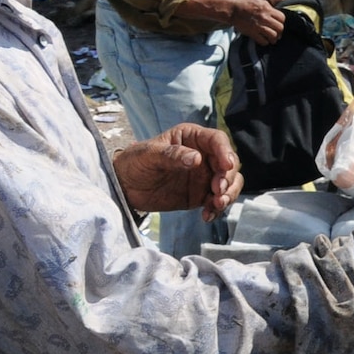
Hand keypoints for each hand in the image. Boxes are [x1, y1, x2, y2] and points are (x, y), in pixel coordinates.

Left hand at [115, 124, 242, 220]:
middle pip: (229, 164)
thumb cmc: (135, 162)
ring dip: (228, 194)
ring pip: (229, 183)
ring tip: (215, 205)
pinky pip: (217, 201)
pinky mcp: (200, 195)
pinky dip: (216, 209)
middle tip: (217, 191)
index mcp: (192, 138)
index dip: (225, 152)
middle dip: (228, 178)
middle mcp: (204, 155)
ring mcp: (204, 176)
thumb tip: (196, 159)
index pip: (217, 141)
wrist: (124, 187)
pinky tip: (206, 215)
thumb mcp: (149, 155)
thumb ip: (172, 155)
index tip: (226, 166)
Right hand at [231, 0, 286, 43]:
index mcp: (267, 9)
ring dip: (274, 38)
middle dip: (280, 31)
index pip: (282, 18)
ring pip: (273, 35)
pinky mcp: (252, 33)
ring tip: (272, 39)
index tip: (278, 24)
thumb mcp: (260, 2)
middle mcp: (264, 17)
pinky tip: (264, 40)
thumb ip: (270, 9)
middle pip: (280, 28)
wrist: (233, 10)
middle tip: (277, 33)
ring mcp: (258, 26)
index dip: (281, 22)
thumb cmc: (246, 5)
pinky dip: (265, 42)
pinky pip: (263, 41)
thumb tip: (278, 16)